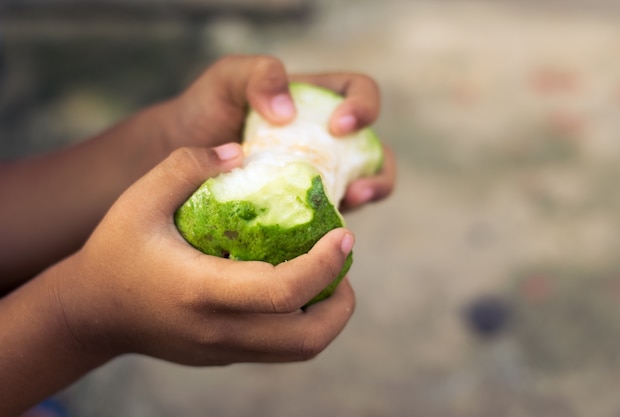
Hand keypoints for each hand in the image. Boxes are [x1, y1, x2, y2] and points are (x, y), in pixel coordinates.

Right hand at [53, 143, 355, 364]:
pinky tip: (296, 285)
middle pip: (308, 338)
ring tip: (327, 273)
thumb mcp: (140, 199)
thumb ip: (187, 165)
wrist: (89, 314)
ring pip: (300, 351)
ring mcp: (225, 349)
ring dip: (328, 315)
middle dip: (341, 301)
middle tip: (342, 258)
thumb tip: (241, 152)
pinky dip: (303, 320)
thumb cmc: (115, 251)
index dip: (326, 264)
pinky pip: (280, 347)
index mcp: (203, 290)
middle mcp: (221, 330)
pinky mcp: (225, 355)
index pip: (284, 291)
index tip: (344, 233)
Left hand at [164, 55, 394, 211]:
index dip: (363, 107)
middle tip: (356, 186)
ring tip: (350, 206)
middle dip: (378, 169)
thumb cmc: (205, 110)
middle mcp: (324, 138)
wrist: (177, 156)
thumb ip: (258, 75)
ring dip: (367, 196)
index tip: (339, 126)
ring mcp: (318, 174)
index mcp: (316, 100)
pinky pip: (331, 215)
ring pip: (362, 184)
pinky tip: (321, 233)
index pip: (359, 93)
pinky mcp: (305, 206)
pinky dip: (334, 224)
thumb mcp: (227, 79)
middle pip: (373, 149)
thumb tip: (287, 113)